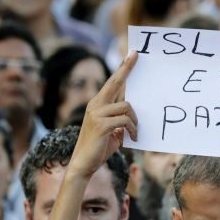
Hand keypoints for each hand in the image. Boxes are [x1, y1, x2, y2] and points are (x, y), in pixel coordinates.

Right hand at [69, 52, 138, 178]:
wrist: (83, 164)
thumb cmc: (99, 148)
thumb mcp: (112, 129)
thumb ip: (119, 118)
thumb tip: (132, 109)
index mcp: (97, 104)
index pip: (112, 82)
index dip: (122, 68)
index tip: (132, 54)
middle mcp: (95, 105)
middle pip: (115, 82)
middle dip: (126, 68)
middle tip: (136, 55)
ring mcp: (97, 114)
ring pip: (126, 106)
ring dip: (135, 120)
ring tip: (134, 133)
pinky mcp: (101, 124)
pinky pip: (125, 120)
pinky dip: (132, 129)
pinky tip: (131, 138)